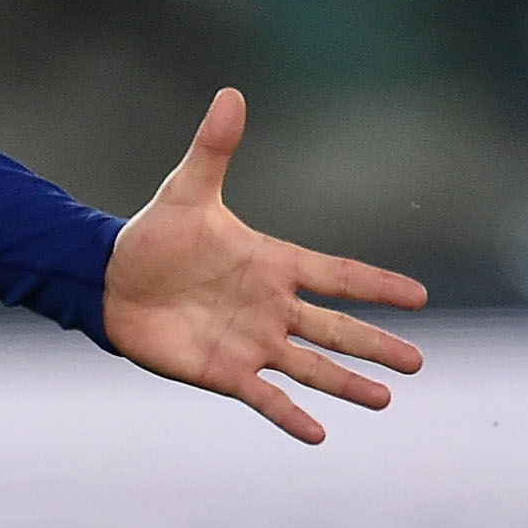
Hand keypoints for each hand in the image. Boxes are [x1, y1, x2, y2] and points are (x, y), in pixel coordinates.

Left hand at [102, 89, 425, 441]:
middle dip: (376, 344)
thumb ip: (214, 148)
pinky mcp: (223, 371)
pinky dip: (290, 415)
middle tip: (419, 361)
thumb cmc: (151, 237)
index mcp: (272, 265)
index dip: (377, 284)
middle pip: (336, 328)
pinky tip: (319, 434)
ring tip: (386, 398)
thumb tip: (230, 93)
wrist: (107, 280)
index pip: (337, 275)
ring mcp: (251, 342)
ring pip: (311, 365)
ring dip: (348, 383)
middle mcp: (271, 308)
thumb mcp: (187, 191)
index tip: (421, 296)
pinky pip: (265, 397)